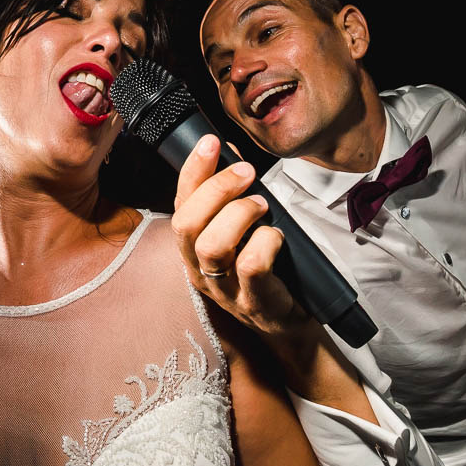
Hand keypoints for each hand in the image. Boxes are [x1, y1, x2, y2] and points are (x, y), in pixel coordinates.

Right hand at [172, 134, 310, 338]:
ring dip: (238, 215)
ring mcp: (223, 289)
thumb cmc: (263, 271)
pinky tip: (276, 237)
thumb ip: (232, 197)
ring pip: (212, 246)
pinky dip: (265, 242)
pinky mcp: (252, 302)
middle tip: (247, 174)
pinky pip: (250, 266)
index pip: (180, 205)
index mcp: (192, 248)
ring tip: (261, 206)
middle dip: (216, 190)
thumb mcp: (241, 231)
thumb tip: (229, 151)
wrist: (285, 322)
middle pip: (187, 225)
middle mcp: (199, 269)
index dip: (192, 171)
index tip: (211, 143)